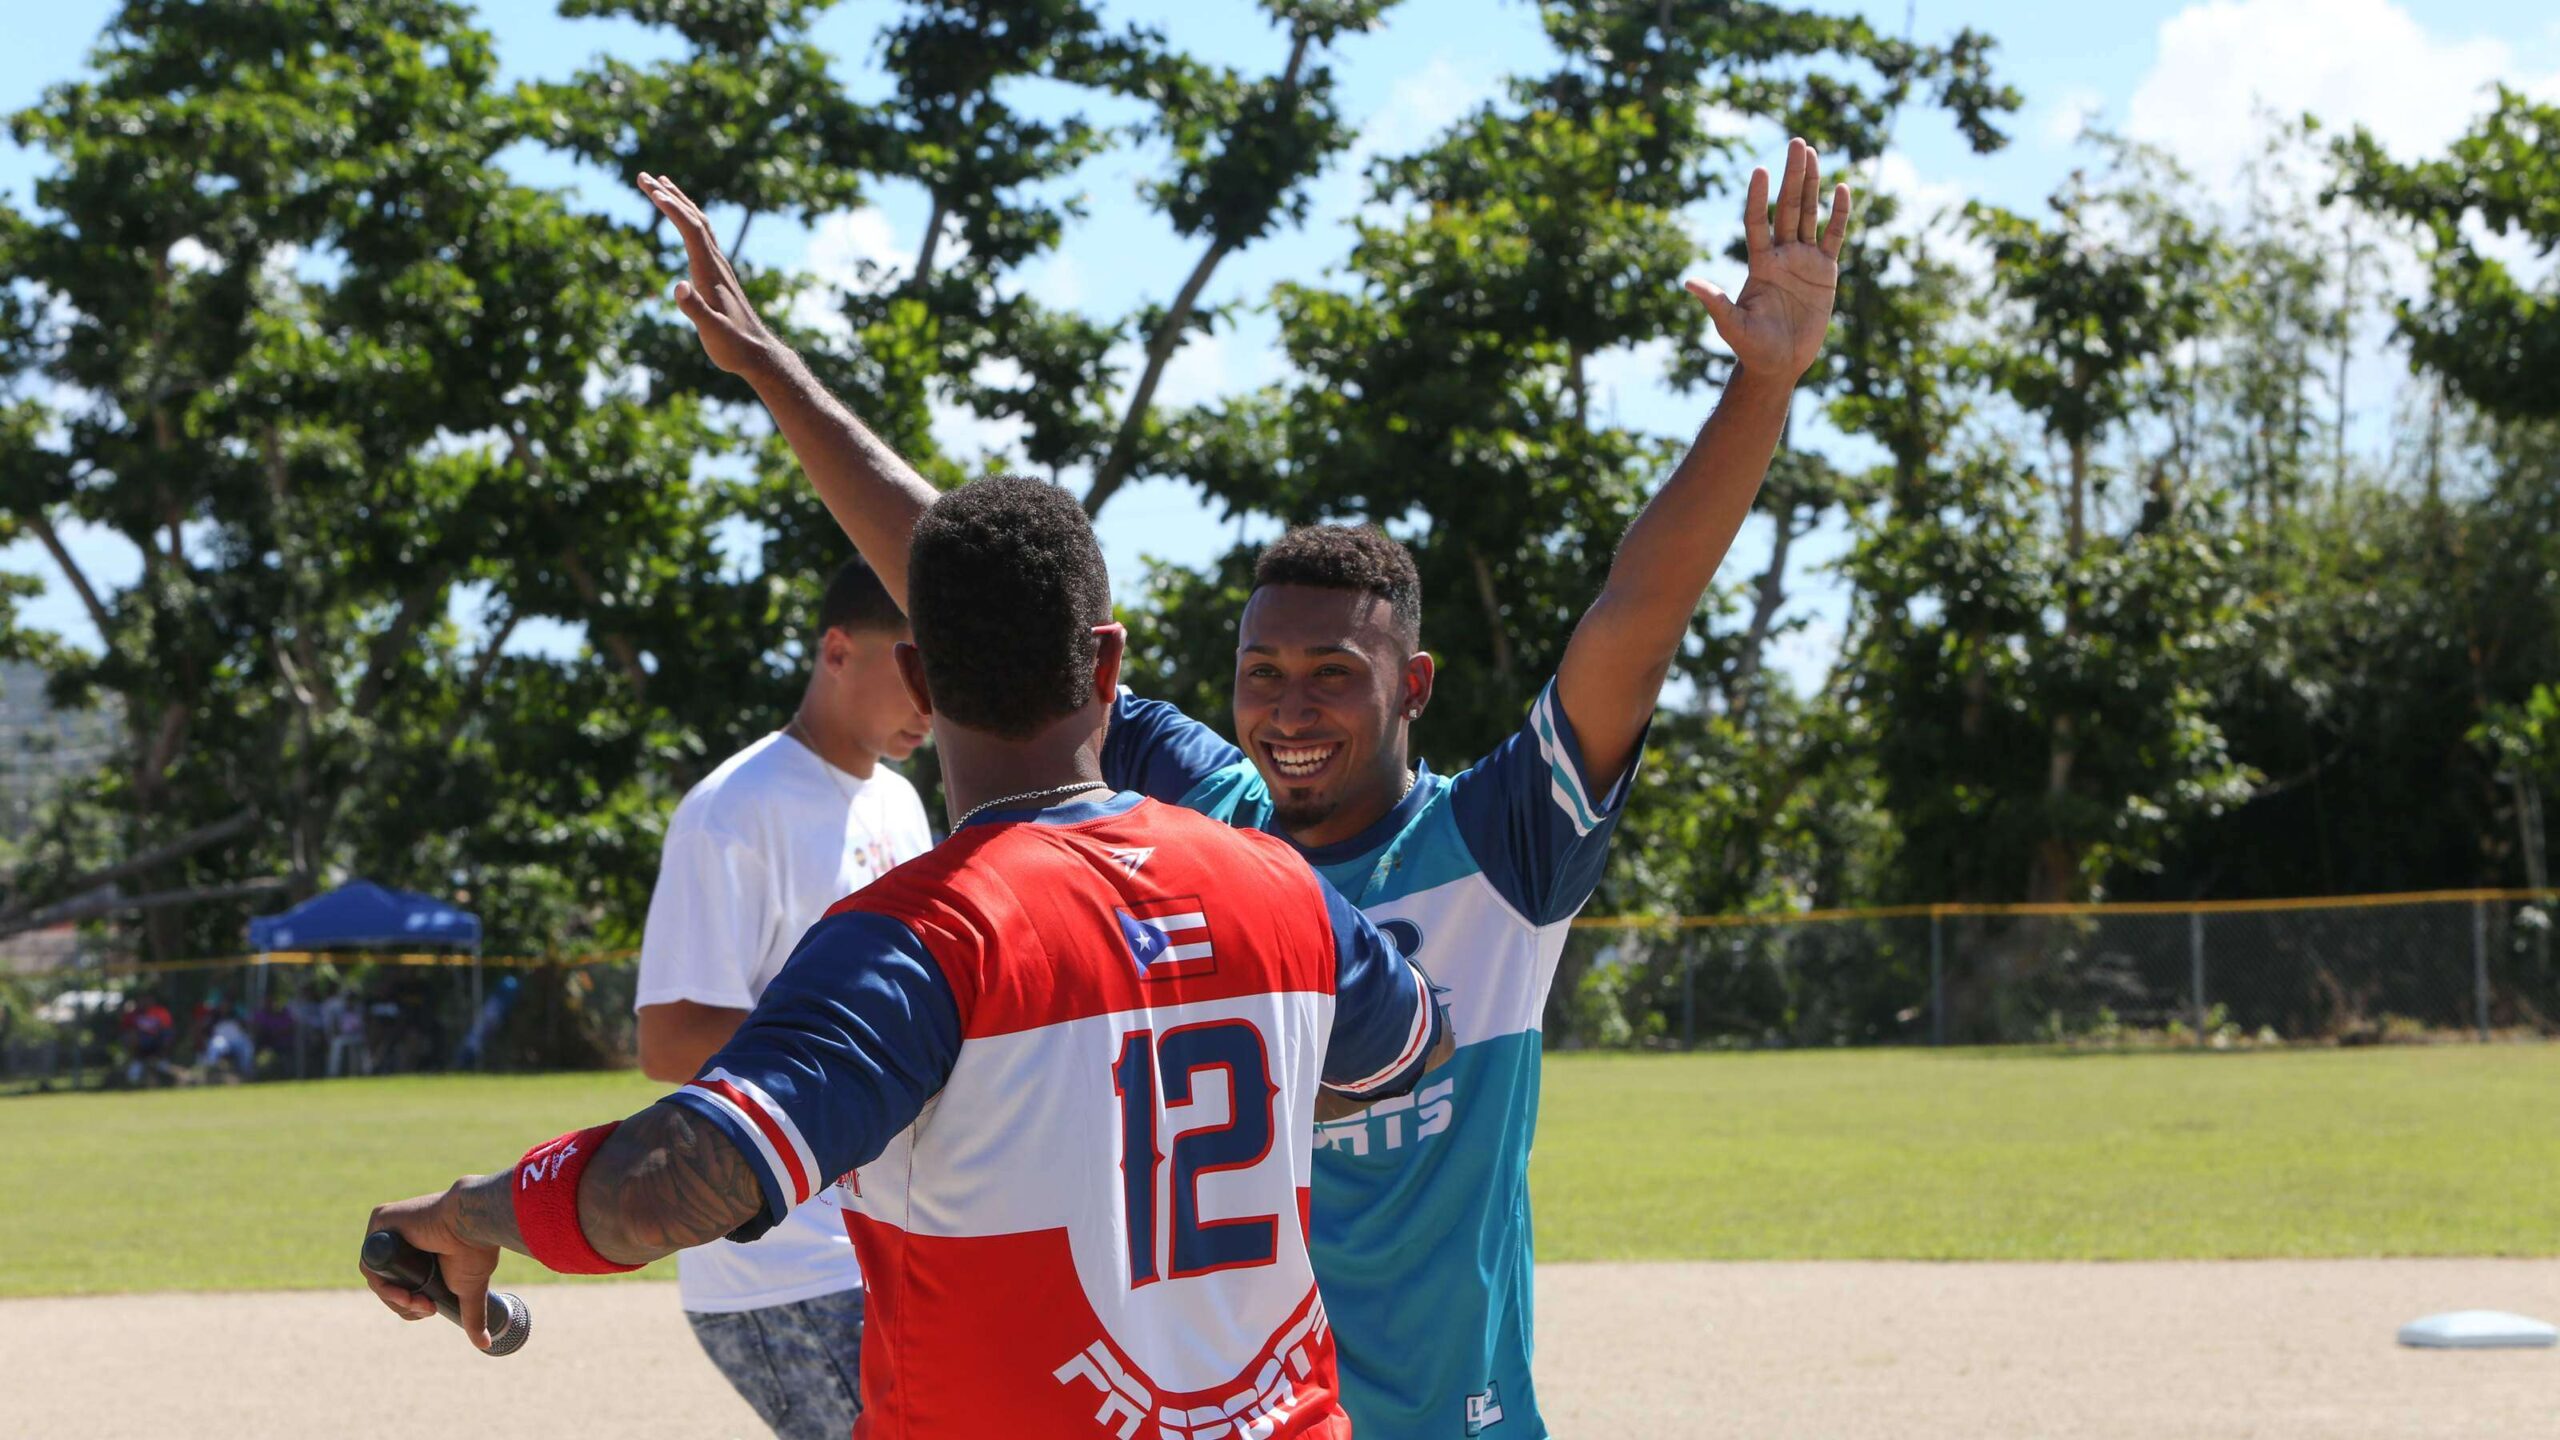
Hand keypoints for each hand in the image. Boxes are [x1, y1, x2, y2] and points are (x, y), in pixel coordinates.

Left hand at [362, 1185, 502, 1349]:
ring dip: (395, 1299)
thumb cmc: (475, 1251)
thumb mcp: (468, 1290)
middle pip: (388, 1284)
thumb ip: (472, 1315)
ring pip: (378, 1277)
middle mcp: (403, 1238)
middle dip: (405, 1305)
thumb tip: (485, 1344)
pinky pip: (370, 1262)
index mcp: (420, 1250)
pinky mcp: (381, 1220)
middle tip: (427, 1308)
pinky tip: (402, 1293)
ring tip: (418, 1303)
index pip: (402, 1285)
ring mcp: (390, 1229)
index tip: (431, 1309)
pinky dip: (382, 1284)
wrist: (473, 1224)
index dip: (411, 1305)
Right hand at [638, 173, 787, 378]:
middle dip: (669, 195)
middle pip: (694, 218)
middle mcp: (716, 263)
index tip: (652, 190)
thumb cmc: (734, 346)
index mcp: (710, 272)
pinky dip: (688, 219)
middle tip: (642, 175)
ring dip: (679, 202)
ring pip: (699, 224)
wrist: (759, 354)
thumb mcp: (712, 331)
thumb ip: (694, 309)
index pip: (691, 230)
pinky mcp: (718, 274)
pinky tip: (682, 219)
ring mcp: (718, 266)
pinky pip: (702, 237)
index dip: (673, 209)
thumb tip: (676, 285)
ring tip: (660, 185)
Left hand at [1686, 137, 1852, 380]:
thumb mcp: (1732, 325)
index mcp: (1759, 263)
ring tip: (1813, 153)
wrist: (1779, 363)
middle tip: (1797, 143)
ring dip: (1812, 184)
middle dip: (1792, 176)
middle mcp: (1781, 255)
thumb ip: (1715, 302)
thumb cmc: (1752, 347)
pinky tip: (1842, 188)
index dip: (1759, 198)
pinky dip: (1839, 214)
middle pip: (1788, 207)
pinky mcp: (1825, 272)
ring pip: (1810, 214)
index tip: (1760, 170)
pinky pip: (1834, 237)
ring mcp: (1804, 260)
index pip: (1758, 222)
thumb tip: (1688, 282)